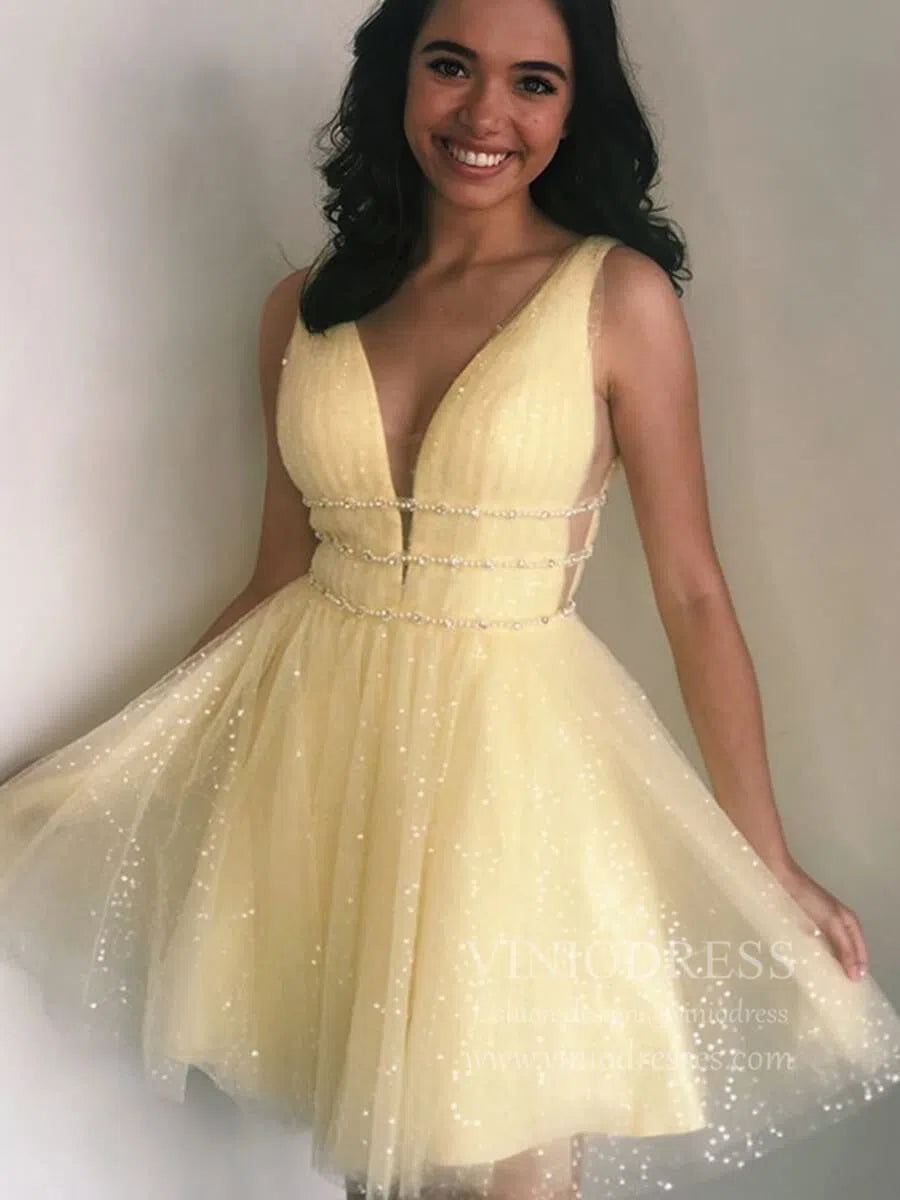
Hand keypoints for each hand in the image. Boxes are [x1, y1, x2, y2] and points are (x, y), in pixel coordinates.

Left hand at [773, 858, 868, 981]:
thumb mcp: (832, 922)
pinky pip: (812, 947)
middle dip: (841, 971)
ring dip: (825, 965)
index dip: (857, 971)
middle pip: (845, 955)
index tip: (850, 992)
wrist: (780, 878)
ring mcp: (820, 926)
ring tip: (818, 984)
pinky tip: (804, 968)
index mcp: (850, 923)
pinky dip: (811, 957)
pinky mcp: (803, 926)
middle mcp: (838, 925)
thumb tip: (857, 976)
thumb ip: (845, 947)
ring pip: (828, 952)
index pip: (861, 955)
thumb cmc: (808, 898)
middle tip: (833, 991)